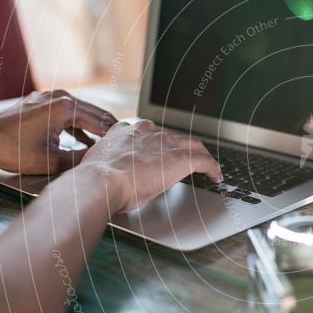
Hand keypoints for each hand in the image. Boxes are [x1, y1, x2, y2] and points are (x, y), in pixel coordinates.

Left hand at [0, 90, 116, 174]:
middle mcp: (59, 97)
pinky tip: (84, 139)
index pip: (101, 121)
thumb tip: (101, 160)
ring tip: (108, 141)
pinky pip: (67, 111)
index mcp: (65, 108)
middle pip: (94, 112)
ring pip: (81, 111)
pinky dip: (78, 125)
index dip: (116, 135)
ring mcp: (48, 97)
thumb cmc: (10, 150)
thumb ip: (80, 159)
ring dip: (94, 126)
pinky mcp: (40, 102)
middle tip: (126, 142)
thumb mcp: (51, 161)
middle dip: (109, 128)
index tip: (128, 145)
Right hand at [79, 120, 221, 212]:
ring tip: (208, 168)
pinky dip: (213, 167)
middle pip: (174, 136)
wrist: (101, 181)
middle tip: (188, 160)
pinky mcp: (180, 158)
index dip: (159, 144)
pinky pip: (204, 160)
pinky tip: (216, 176)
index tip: (161, 153)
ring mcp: (165, 143)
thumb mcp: (101, 164)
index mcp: (127, 131)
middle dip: (182, 148)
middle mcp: (148, 132)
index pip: (150, 133)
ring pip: (193, 145)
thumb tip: (114, 174)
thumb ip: (112, 163)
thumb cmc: (95, 179)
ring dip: (201, 156)